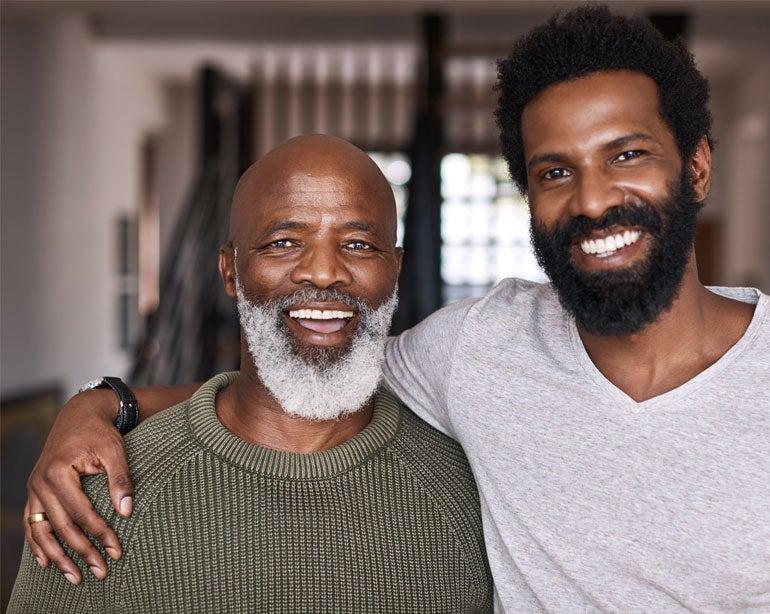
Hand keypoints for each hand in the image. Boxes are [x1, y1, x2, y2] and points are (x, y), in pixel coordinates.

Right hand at [24, 389, 133, 582]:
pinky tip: (46, 562)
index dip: (99, 533)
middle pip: (61, 527)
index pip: (81, 513)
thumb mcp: (114, 450)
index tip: (116, 550)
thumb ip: (120, 479)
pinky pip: (32, 523)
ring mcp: (34, 488)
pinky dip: (37, 544)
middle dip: (82, 552)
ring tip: (74, 577)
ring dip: (57, 556)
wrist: (80, 413)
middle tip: (100, 571)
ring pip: (42, 530)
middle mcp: (40, 483)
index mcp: (59, 473)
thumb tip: (126, 511)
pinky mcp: (35, 491)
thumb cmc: (99, 431)